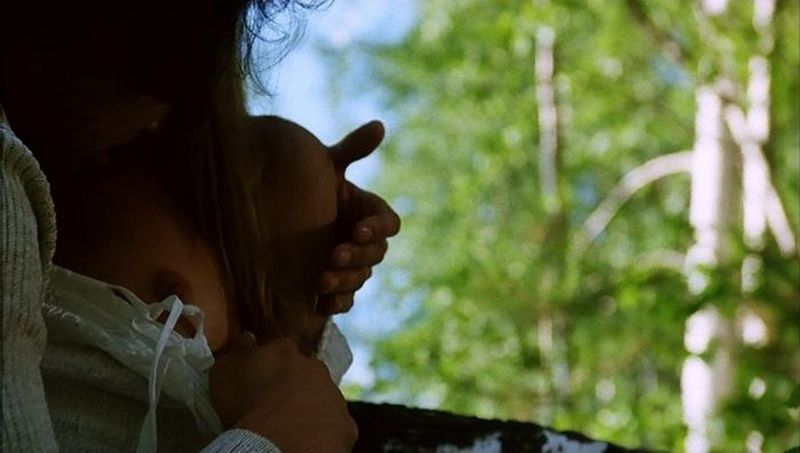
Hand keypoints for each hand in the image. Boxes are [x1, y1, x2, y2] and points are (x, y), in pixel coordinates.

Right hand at [210, 333, 357, 451]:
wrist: (279, 443)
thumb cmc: (246, 404)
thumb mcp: (225, 372)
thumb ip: (238, 351)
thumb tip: (247, 337)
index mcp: (285, 352)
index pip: (279, 349)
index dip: (270, 364)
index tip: (261, 379)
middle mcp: (314, 367)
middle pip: (305, 371)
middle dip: (294, 383)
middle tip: (276, 403)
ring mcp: (334, 395)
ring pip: (323, 396)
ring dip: (310, 405)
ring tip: (290, 424)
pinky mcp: (346, 424)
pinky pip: (335, 424)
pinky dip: (323, 430)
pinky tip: (307, 438)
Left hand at [317, 121, 400, 313]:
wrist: (268, 213)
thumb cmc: (302, 186)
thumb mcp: (324, 166)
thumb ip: (352, 150)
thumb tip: (380, 125)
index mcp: (367, 213)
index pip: (388, 223)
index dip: (377, 228)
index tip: (358, 229)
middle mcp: (363, 242)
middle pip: (376, 255)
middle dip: (358, 256)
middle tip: (335, 254)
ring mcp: (350, 267)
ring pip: (360, 279)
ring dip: (346, 280)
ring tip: (320, 279)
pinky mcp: (333, 288)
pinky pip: (345, 301)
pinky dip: (336, 303)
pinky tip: (320, 303)